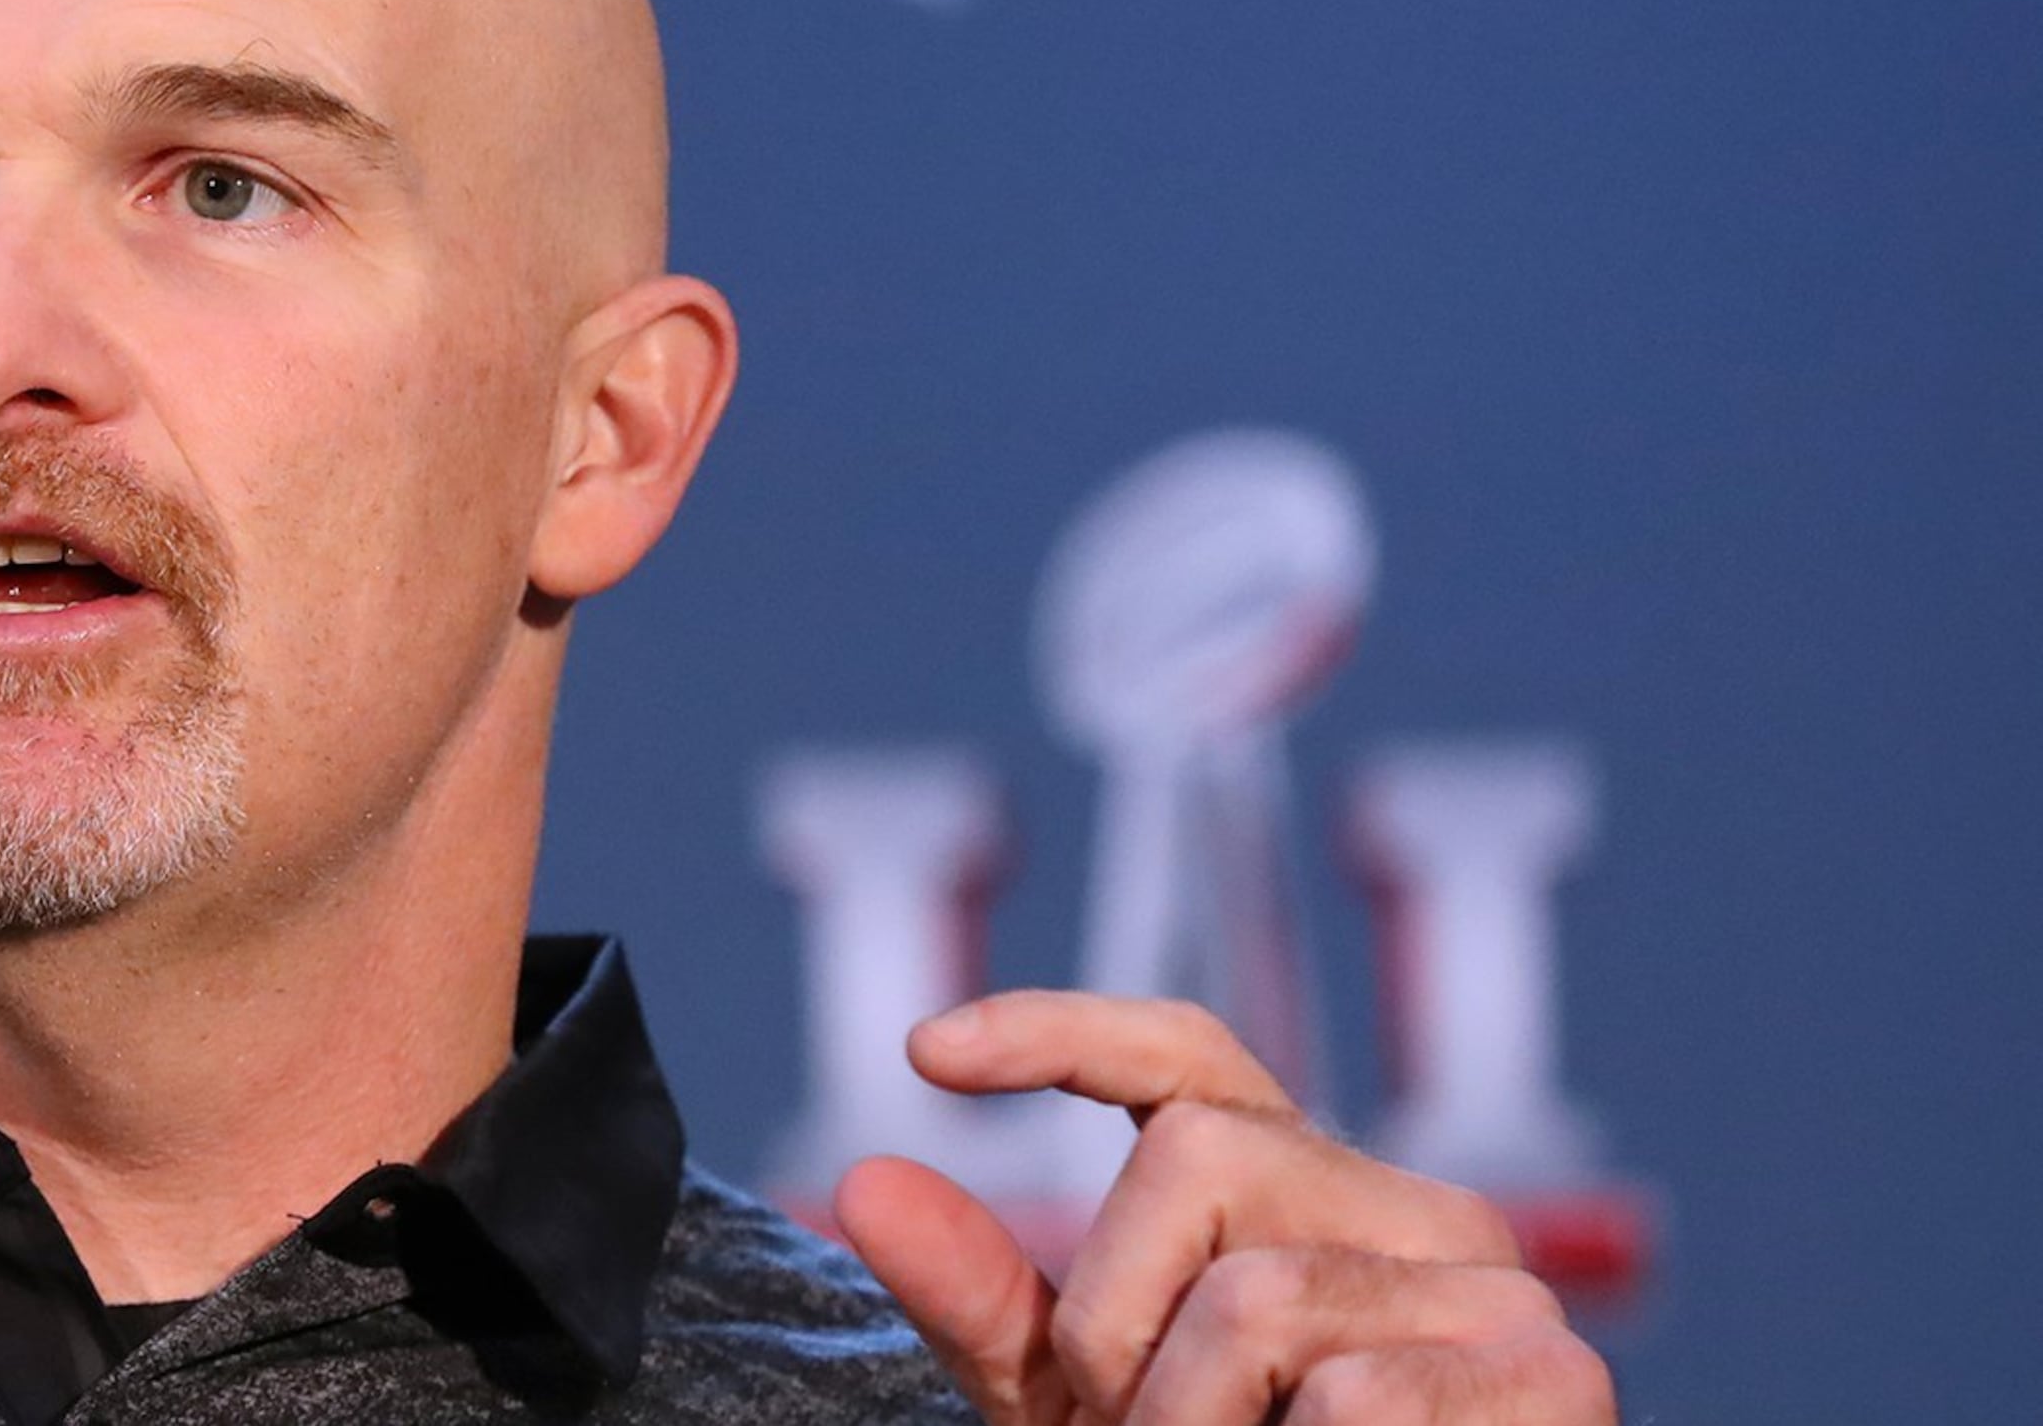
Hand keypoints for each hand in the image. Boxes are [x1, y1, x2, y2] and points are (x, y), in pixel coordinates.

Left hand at [834, 992, 1614, 1425]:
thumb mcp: (1090, 1414)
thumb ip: (992, 1308)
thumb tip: (864, 1185)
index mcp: (1311, 1201)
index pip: (1190, 1058)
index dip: (1063, 1030)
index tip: (923, 1054)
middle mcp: (1420, 1213)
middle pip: (1197, 1160)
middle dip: (1119, 1324)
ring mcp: (1499, 1291)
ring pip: (1259, 1299)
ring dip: (1193, 1425)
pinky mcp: (1553, 1379)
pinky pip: (1349, 1397)